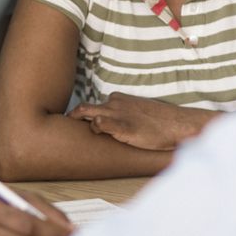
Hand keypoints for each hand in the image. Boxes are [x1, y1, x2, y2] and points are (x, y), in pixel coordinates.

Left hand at [67, 93, 215, 150]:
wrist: (176, 124)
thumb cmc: (160, 122)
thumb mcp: (139, 113)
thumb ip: (125, 115)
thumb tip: (114, 125)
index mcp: (118, 100)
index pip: (92, 106)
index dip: (81, 117)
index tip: (72, 126)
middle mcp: (115, 104)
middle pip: (84, 108)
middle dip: (71, 118)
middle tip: (60, 129)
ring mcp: (118, 114)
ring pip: (87, 113)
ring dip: (77, 122)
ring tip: (66, 135)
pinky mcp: (123, 126)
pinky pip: (100, 124)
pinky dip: (93, 127)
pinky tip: (93, 133)